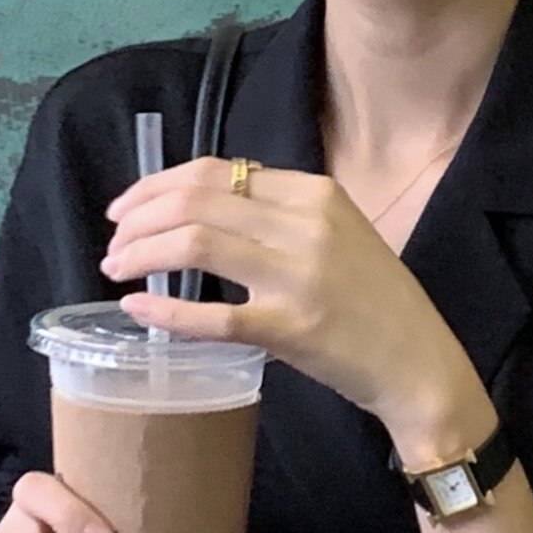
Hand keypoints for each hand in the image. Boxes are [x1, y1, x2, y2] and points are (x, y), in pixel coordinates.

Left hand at [102, 158, 468, 429]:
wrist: (419, 361)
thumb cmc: (371, 296)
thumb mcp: (336, 230)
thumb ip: (278, 212)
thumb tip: (199, 204)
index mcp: (314, 191)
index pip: (215, 171)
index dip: (157, 184)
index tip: (126, 206)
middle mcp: (306, 223)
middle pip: (196, 201)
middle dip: (139, 217)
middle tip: (113, 240)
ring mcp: (298, 276)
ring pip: (195, 244)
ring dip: (142, 253)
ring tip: (117, 267)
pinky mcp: (292, 329)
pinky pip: (213, 316)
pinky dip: (166, 311)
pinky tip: (139, 308)